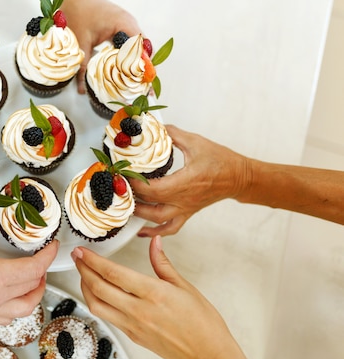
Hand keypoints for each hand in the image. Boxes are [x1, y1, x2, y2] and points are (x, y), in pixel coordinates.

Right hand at [0, 207, 58, 324]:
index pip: (34, 269)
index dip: (47, 256)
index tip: (51, 246)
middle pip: (33, 287)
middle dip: (43, 270)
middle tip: (42, 256)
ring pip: (26, 308)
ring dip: (35, 292)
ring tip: (34, 277)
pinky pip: (9, 317)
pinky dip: (19, 305)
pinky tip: (14, 294)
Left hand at [61, 0, 140, 93]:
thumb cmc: (80, 11)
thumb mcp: (81, 42)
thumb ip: (83, 67)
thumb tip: (83, 89)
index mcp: (125, 25)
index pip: (141, 50)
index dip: (143, 69)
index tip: (143, 85)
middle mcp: (130, 25)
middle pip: (143, 51)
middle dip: (141, 71)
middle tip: (140, 90)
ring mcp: (128, 26)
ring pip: (138, 49)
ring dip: (136, 65)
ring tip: (135, 85)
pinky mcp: (122, 28)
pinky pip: (131, 45)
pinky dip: (129, 58)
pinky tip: (124, 71)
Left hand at [72, 236, 258, 358]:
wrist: (208, 354)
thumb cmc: (202, 323)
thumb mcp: (184, 286)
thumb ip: (162, 263)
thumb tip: (154, 243)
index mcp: (153, 293)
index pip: (113, 273)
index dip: (93, 260)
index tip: (83, 251)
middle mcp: (138, 310)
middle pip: (99, 288)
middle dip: (83, 270)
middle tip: (77, 258)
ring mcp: (133, 325)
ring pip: (97, 306)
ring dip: (85, 288)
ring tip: (83, 274)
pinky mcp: (132, 336)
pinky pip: (107, 317)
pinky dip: (97, 303)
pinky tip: (98, 293)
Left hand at [131, 125, 249, 236]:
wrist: (239, 177)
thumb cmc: (221, 161)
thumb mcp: (195, 142)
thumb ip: (173, 134)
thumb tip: (155, 127)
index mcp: (185, 182)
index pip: (154, 189)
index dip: (135, 184)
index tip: (124, 174)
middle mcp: (184, 199)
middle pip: (151, 205)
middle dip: (133, 198)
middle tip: (120, 188)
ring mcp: (185, 208)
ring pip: (159, 220)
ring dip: (140, 215)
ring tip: (126, 205)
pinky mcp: (188, 212)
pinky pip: (171, 227)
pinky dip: (156, 231)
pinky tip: (143, 231)